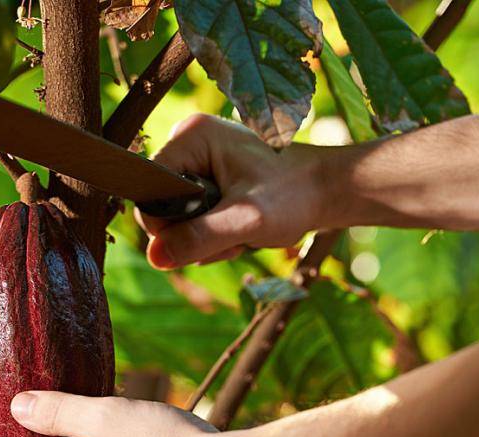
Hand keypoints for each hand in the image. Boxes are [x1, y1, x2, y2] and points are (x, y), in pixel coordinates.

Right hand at [141, 114, 331, 268]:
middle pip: (163, 206)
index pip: (150, 190)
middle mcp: (190, 142)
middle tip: (233, 238)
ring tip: (243, 234)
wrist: (328, 190)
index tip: (206, 238)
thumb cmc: (295, 195)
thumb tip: (154, 257)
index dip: (168, 225)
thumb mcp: (246, 220)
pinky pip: (195, 217)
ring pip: (179, 218)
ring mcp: (200, 159)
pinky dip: (216, 233)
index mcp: (192, 136)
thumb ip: (199, 237)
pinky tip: (241, 232)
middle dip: (194, 234)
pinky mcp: (210, 176)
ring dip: (208, 238)